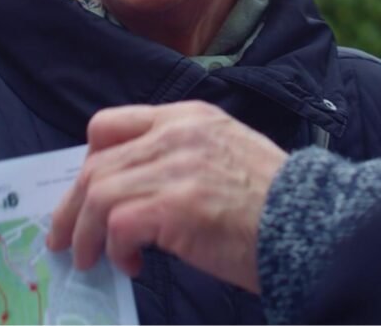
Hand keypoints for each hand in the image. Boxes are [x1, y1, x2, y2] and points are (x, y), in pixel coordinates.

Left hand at [47, 101, 287, 292]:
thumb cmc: (275, 203)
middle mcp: (177, 133)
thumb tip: (130, 192)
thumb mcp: (226, 153)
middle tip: (64, 237)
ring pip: (99, 194)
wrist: (315, 225)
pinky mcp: (176, 205)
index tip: (83, 190)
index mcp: (187, 117)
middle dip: (72, 205)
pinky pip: (118, 224)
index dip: (88, 160)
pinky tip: (130, 265)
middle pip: (96, 163)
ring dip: (85, 232)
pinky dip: (114, 249)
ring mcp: (176, 167)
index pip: (111, 123)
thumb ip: (179, 157)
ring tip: (90, 259)